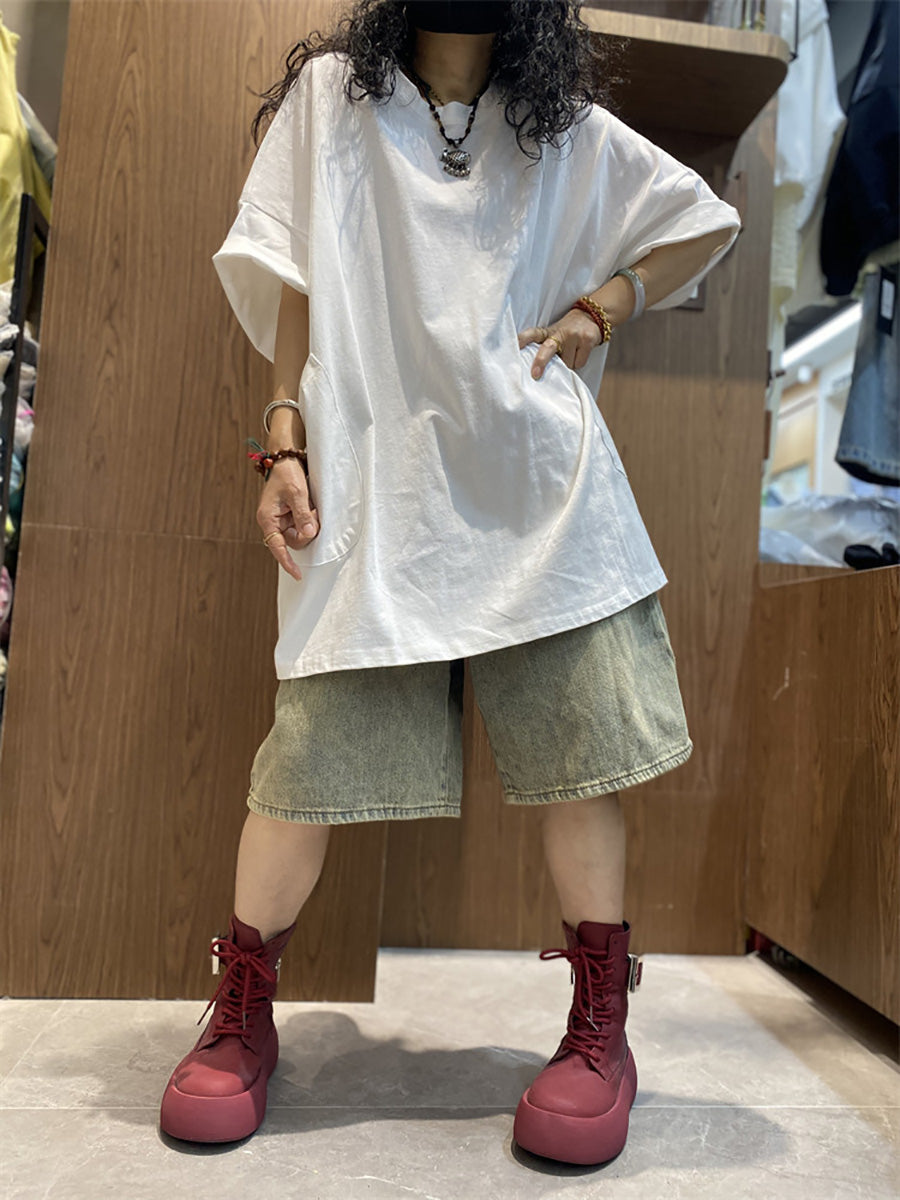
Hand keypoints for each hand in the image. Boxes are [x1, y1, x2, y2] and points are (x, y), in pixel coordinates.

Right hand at [257, 458, 318, 581]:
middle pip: (294, 541)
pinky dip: (311, 519)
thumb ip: (303, 515)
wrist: (286, 459)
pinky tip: (312, 507)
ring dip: (310, 524)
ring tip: (313, 507)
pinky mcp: (291, 515)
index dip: (287, 562)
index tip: (297, 575)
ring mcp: (283, 519)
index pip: (277, 547)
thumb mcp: (297, 493)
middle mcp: (274, 522)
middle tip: (314, 513)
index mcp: (268, 519)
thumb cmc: (287, 474)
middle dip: (307, 532)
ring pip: (301, 533)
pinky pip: (303, 525)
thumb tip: (309, 534)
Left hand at [518, 309, 601, 378]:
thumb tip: (538, 371)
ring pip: (567, 363)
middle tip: (535, 375)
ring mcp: (574, 335)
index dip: (522, 340)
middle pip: (548, 349)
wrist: (592, 316)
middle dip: (541, 362)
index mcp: (548, 331)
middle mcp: (560, 332)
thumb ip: (545, 348)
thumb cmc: (568, 332)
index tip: (515, 347)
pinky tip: (580, 354)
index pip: (532, 334)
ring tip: (571, 354)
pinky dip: (578, 363)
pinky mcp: (587, 340)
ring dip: (568, 365)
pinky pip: (579, 363)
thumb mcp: (554, 334)